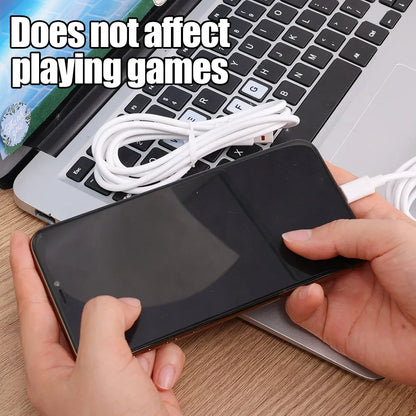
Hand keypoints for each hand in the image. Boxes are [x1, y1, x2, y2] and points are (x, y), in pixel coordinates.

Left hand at [10, 231, 184, 415]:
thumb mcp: (100, 364)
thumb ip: (104, 317)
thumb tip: (123, 304)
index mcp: (52, 366)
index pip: (32, 305)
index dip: (25, 270)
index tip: (22, 243)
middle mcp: (80, 367)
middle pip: (89, 313)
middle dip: (111, 308)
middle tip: (114, 296)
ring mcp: (112, 372)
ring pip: (129, 327)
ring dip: (147, 342)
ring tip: (146, 370)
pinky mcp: (140, 376)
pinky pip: (155, 346)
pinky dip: (164, 360)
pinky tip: (160, 383)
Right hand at [284, 163, 415, 385]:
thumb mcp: (392, 237)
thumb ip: (340, 231)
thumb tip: (296, 236)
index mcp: (372, 227)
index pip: (339, 197)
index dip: (319, 185)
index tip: (297, 175)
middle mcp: (352, 255)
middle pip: (310, 234)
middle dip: (294, 229)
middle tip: (287, 228)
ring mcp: (339, 286)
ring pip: (296, 269)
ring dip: (289, 266)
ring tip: (298, 262)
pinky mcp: (329, 318)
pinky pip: (298, 305)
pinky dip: (297, 299)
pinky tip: (311, 293)